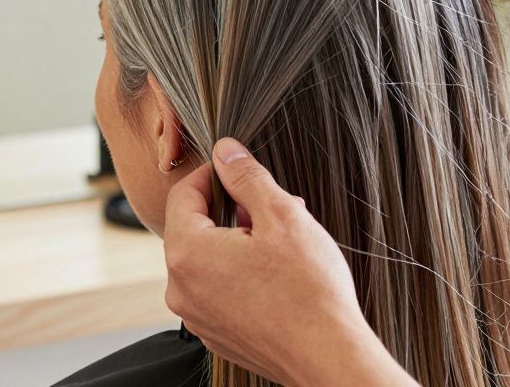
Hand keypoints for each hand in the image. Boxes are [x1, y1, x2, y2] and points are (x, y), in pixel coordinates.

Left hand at [163, 137, 418, 385]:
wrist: (328, 358)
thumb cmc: (308, 291)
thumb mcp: (281, 216)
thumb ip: (246, 177)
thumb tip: (225, 151)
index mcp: (188, 253)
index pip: (182, 195)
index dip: (212, 174)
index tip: (237, 167)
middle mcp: (181, 288)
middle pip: (194, 228)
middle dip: (232, 210)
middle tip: (273, 207)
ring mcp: (196, 316)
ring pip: (208, 260)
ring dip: (239, 241)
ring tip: (283, 239)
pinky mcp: (216, 334)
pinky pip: (218, 290)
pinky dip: (241, 273)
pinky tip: (278, 273)